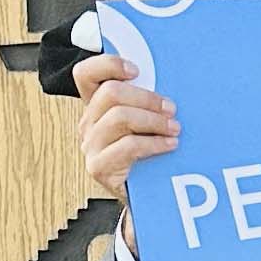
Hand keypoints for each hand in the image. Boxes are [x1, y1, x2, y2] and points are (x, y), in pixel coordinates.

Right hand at [76, 55, 176, 222]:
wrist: (149, 196)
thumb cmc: (152, 154)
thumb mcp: (149, 122)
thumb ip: (150, 101)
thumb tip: (174, 75)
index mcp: (97, 106)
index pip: (86, 75)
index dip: (107, 65)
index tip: (136, 70)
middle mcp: (89, 124)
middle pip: (110, 92)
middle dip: (147, 98)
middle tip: (171, 109)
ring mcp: (91, 146)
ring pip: (119, 117)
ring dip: (153, 120)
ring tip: (174, 128)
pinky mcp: (98, 168)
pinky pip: (128, 146)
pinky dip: (154, 143)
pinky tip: (170, 145)